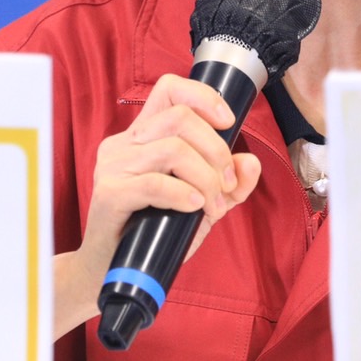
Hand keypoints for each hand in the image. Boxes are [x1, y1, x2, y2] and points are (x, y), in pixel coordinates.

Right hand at [53, 74, 261, 338]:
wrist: (109, 272)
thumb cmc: (152, 234)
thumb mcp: (201, 206)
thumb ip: (230, 185)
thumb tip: (251, 162)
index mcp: (142, 136)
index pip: (169, 89)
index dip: (204, 97)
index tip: (228, 123)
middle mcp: (123, 143)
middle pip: (180, 117)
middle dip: (216, 149)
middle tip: (227, 183)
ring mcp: (113, 167)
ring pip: (172, 149)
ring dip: (206, 178)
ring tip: (211, 205)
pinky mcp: (109, 194)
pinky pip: (154, 182)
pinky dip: (183, 194)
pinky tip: (194, 207)